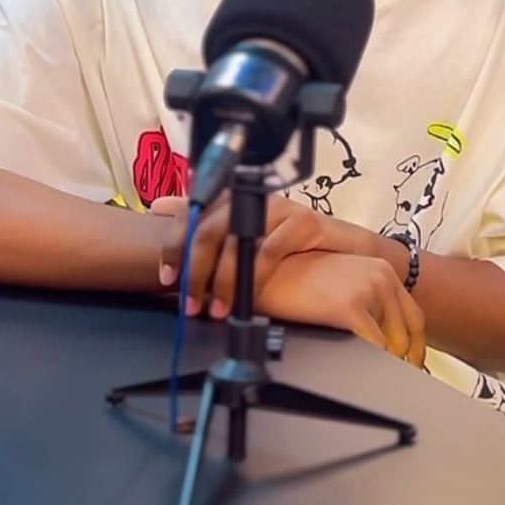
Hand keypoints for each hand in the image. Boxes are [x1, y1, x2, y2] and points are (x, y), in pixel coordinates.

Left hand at [152, 194, 376, 317]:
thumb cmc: (290, 243)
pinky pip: (268, 252)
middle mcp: (251, 195)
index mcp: (232, 195)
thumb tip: (160, 207)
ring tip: (215, 308)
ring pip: (236, 242)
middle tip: (189, 302)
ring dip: (221, 281)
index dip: (175, 245)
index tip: (167, 277)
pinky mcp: (302, 220)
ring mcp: (277, 206)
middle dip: (194, 271)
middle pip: (208, 229)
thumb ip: (204, 221)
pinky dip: (253, 279)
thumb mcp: (242, 233)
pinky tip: (245, 299)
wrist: (343, 248)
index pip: (191, 212)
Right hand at [256, 251, 426, 365]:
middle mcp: (381, 277)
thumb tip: (383, 339)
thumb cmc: (296, 281)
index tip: (410, 367)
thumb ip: (368, 303)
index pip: (415, 319)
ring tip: (366, 377)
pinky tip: (356, 371)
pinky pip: (373, 349)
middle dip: (399, 363)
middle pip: (406, 336)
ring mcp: (369, 291)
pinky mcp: (352, 308)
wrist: (268, 274)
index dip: (415, 349)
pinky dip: (368, 365)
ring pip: (391, 346)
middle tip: (388, 381)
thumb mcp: (342, 283)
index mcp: (382, 271)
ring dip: (381, 365)